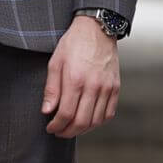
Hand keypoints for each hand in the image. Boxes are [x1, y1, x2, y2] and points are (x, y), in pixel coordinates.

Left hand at [40, 15, 119, 136]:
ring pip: (96, 121)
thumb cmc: (74, 44)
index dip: (56, 125)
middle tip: (59, 132)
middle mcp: (93, 86)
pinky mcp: (115, 87)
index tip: (50, 127)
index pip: (65, 114)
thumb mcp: (55, 62)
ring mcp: (107, 88)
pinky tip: (88, 121)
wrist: (97, 29)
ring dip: (82, 130)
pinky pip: (109, 113)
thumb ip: (51, 89)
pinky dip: (98, 122)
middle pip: (81, 122)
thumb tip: (47, 111)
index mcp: (75, 79)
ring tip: (72, 128)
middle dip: (67, 132)